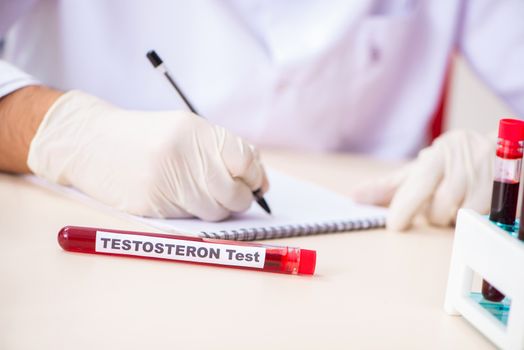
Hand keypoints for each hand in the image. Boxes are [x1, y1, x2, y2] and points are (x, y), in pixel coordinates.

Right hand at [28, 90, 267, 220]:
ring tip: (204, 194)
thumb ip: (221, 150)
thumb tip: (258, 180)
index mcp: (196, 132)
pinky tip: (180, 197)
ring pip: (215, 211)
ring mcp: (168, 183)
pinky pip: (191, 219)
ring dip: (217, 208)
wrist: (91, 142)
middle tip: (235, 195)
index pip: (246, 161)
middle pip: (235, 193)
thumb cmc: (145, 136)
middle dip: (240, 198)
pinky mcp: (153, 206)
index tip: (254, 183)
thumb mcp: (185, 129)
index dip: (255, 176)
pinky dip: (193, 212)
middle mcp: (185, 157)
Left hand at [351, 130, 494, 230]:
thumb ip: (391, 186)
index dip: (404, 208)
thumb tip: (356, 197)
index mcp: (439, 154)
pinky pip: (479, 222)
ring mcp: (487, 179)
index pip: (417, 184)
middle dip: (432, 214)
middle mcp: (464, 163)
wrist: (505, 149)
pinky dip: (472, 221)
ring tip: (458, 202)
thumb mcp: (422, 169)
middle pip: (437, 208)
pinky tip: (475, 206)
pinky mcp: (505, 197)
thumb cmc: (454, 162)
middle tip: (437, 206)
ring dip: (452, 218)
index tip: (394, 224)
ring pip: (458, 218)